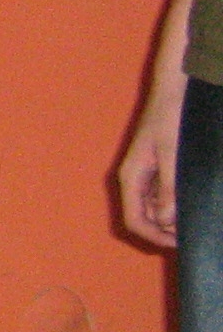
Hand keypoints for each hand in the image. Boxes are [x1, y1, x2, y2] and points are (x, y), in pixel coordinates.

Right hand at [118, 80, 185, 248]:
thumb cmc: (171, 116)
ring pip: (156, 209)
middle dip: (167, 231)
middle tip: (196, 232)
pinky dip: (178, 204)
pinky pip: (165, 196)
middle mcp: (136, 180)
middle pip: (145, 218)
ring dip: (174, 218)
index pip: (135, 221)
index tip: (183, 243)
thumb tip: (168, 220)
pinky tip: (195, 201)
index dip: (156, 237)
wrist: (175, 89)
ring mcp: (148, 175)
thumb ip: (169, 186)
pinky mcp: (160, 168)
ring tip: (199, 217)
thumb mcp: (173, 153)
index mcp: (131, 177)